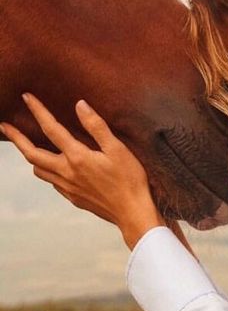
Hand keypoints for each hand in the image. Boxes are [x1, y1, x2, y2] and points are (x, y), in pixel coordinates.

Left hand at [0, 94, 163, 249]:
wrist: (133, 213)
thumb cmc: (130, 179)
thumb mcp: (117, 148)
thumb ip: (96, 126)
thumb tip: (80, 105)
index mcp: (77, 157)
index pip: (51, 129)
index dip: (37, 111)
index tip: (26, 97)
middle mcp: (67, 172)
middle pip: (32, 154)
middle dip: (16, 139)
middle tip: (5, 126)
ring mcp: (68, 187)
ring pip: (39, 171)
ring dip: (30, 156)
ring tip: (27, 146)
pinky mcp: (73, 198)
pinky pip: (52, 182)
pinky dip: (46, 171)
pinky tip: (53, 168)